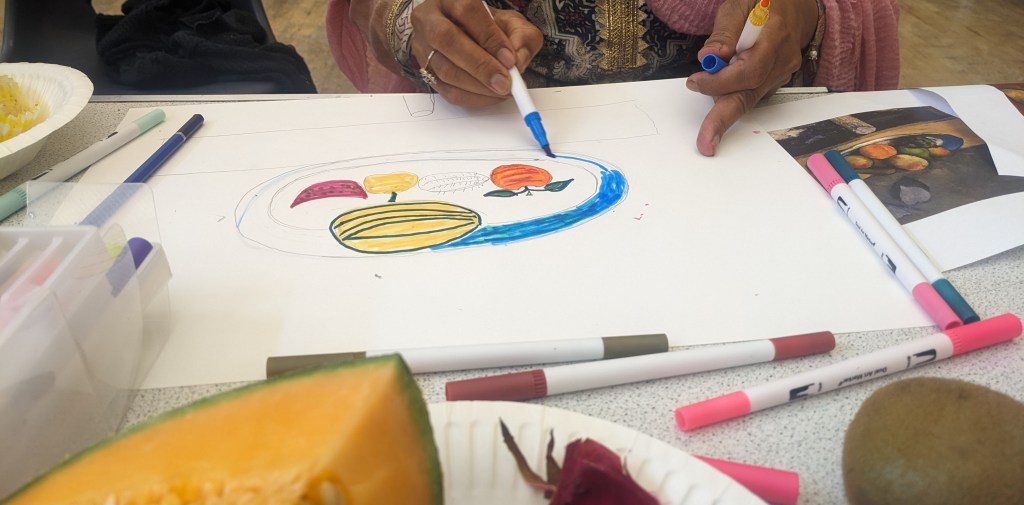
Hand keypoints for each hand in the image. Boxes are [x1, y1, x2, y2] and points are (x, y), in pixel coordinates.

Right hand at [409, 0, 542, 106]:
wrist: (466, 34)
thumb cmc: (487, 27)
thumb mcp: (510, 23)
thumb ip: (522, 36)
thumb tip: (518, 61)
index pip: (466, 11)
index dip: (489, 37)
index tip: (509, 59)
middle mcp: (430, 18)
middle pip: (446, 39)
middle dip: (480, 66)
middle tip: (504, 82)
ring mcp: (422, 45)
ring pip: (444, 69)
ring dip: (477, 86)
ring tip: (501, 90)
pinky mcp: (424, 70)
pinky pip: (445, 89)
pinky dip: (471, 97)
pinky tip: (489, 96)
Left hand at [686, 0, 818, 155]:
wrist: (794, 8)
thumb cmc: (764, 4)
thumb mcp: (740, 5)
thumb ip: (724, 31)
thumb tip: (710, 57)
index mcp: (776, 36)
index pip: (750, 70)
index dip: (721, 82)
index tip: (696, 82)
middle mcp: (783, 60)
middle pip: (751, 95)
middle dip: (723, 120)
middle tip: (705, 142)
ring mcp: (782, 74)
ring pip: (748, 98)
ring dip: (721, 102)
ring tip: (702, 86)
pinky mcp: (775, 82)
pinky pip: (750, 94)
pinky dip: (730, 93)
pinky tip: (720, 83)